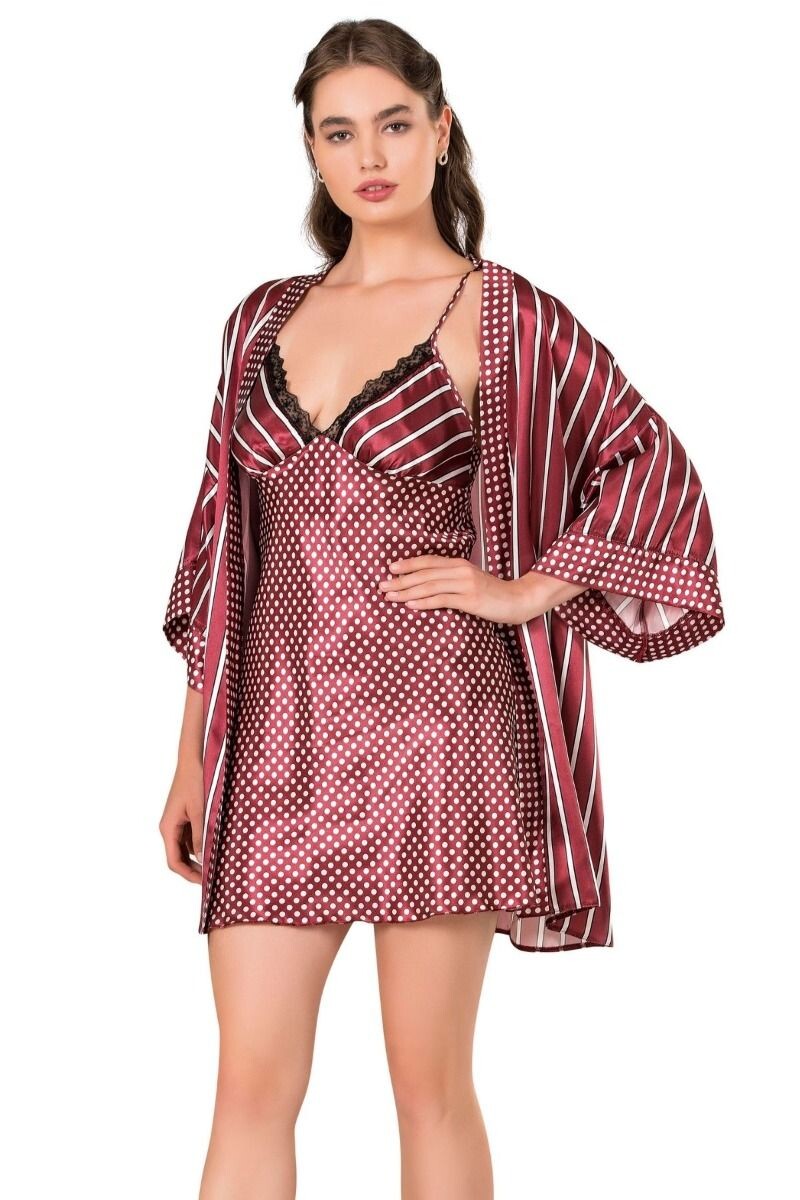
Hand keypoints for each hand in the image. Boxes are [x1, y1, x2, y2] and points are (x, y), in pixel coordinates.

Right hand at [159, 758, 203, 883]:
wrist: (192, 762)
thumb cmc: (195, 783)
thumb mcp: (200, 811)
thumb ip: (200, 836)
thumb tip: (202, 858)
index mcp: (168, 828)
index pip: (174, 861)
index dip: (188, 874)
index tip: (204, 882)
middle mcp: (169, 828)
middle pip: (177, 858)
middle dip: (193, 869)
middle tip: (211, 877)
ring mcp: (176, 823)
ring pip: (184, 849)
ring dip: (196, 859)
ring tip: (214, 865)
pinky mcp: (183, 818)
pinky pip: (188, 838)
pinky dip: (198, 846)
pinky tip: (212, 849)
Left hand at [377, 554, 536, 623]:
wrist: (519, 600)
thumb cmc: (493, 593)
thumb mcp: (472, 581)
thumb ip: (453, 580)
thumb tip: (430, 586)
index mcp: (459, 564)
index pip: (428, 561)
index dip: (408, 564)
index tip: (391, 568)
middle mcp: (460, 570)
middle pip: (424, 574)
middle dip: (400, 580)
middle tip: (381, 586)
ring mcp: (465, 584)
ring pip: (429, 586)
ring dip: (406, 591)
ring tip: (389, 596)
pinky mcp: (469, 599)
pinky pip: (441, 600)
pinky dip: (423, 602)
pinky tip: (409, 604)